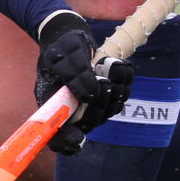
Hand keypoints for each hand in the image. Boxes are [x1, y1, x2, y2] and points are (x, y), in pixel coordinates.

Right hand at [35, 11, 135, 154]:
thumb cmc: (60, 48)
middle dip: (100, 104)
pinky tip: (117, 64)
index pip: (58, 138)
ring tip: (108, 64)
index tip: (77, 139)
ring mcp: (94, 105)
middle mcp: (74, 111)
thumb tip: (89, 94)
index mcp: (54, 108)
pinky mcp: (110, 95)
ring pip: (110, 110)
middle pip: (91, 124)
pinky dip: (124, 79)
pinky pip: (123, 95)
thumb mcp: (61, 56)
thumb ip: (73, 74)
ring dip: (115, 89)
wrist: (70, 38)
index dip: (67, 142)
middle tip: (102, 80)